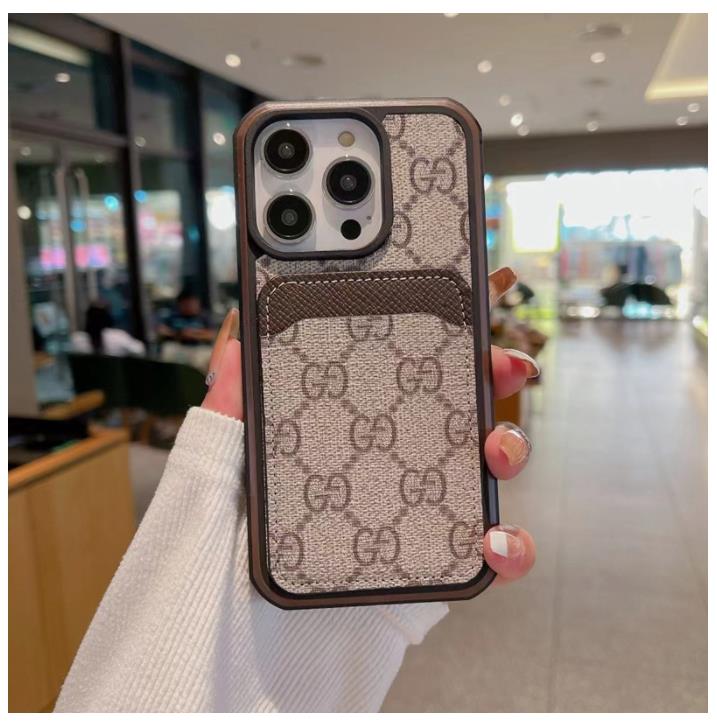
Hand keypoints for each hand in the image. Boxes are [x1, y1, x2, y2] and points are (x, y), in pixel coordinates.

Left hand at [203, 268, 537, 584]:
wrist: (234, 658)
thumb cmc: (217, 567)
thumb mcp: (214, 483)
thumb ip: (227, 420)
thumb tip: (232, 353)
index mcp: (344, 440)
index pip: (397, 379)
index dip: (438, 342)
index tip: (465, 311)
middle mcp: (386, 473)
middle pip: (455, 411)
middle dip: (491, 378)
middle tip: (504, 365)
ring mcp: (415, 520)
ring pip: (482, 473)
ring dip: (510, 448)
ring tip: (496, 449)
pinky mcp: (434, 573)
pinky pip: (492, 559)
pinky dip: (513, 547)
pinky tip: (495, 540)